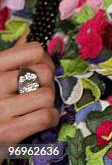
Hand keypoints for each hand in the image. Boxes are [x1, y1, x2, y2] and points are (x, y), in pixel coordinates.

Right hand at [0, 40, 58, 159]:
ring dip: (49, 102)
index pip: (34, 50)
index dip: (45, 59)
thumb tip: (28, 35)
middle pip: (44, 72)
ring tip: (38, 106)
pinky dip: (51, 118)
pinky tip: (43, 119)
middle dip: (48, 82)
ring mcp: (1, 109)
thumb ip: (11, 57)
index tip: (41, 68)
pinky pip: (45, 116)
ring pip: (47, 95)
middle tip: (40, 90)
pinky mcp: (8, 132)